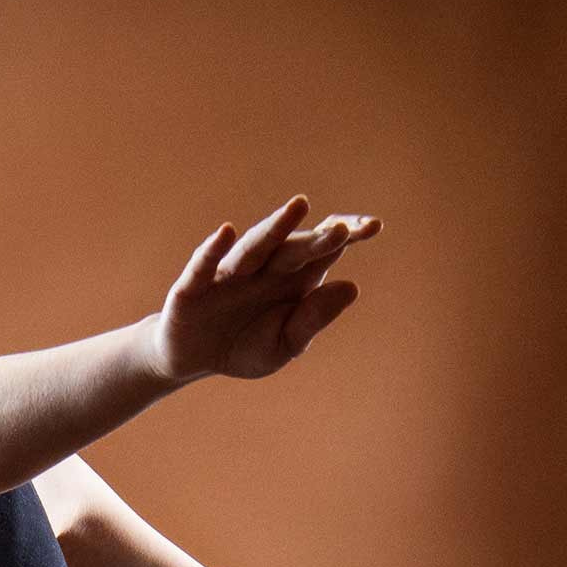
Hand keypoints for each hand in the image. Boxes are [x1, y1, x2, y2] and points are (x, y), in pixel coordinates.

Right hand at [151, 197, 379, 383]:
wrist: (192, 359)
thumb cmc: (244, 345)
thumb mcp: (284, 345)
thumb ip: (313, 319)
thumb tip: (351, 288)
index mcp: (292, 278)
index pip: (323, 249)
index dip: (346, 235)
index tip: (373, 226)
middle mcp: (263, 267)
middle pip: (294, 247)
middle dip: (316, 238)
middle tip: (341, 230)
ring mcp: (228, 273)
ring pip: (255, 246)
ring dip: (275, 227)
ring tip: (299, 207)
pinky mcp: (193, 286)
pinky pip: (205, 265)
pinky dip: (214, 250)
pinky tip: (227, 232)